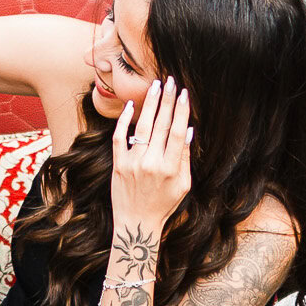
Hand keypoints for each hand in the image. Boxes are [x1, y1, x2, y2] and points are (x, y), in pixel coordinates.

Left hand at [111, 78, 191, 235]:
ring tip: (156, 86)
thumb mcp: (182, 186)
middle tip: (171, 81)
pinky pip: (120, 137)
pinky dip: (124, 120)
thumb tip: (188, 131)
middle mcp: (151, 164)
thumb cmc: (163, 205)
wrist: (135, 224)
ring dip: (150, 104)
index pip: (177, 133)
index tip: (184, 94)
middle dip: (167, 100)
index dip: (181, 111)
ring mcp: (133, 163)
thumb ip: (185, 159)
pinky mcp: (118, 165)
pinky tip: (132, 105)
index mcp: (171, 169)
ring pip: (142, 127)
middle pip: (161, 125)